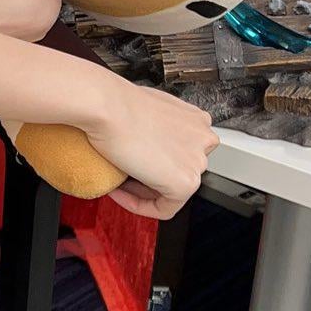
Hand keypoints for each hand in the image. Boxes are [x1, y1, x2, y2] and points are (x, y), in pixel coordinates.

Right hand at [85, 76, 217, 219]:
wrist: (107, 106)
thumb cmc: (117, 103)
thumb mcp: (145, 109)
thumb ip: (156, 128)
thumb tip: (143, 142)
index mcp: (197, 120)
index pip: (182, 151)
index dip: (153, 160)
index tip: (133, 160)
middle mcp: (203, 139)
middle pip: (179, 170)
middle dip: (150, 176)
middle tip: (124, 175)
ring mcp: (197, 162)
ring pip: (173, 190)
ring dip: (143, 190)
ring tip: (118, 183)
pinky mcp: (184, 183)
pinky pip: (164, 208)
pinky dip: (140, 206)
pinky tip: (119, 192)